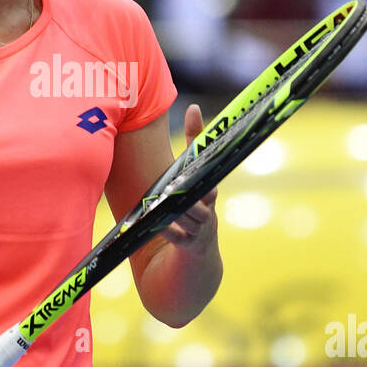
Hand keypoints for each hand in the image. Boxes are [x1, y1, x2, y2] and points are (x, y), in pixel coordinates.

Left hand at [160, 103, 218, 252]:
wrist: (195, 260)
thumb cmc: (193, 206)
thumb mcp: (192, 176)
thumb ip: (195, 143)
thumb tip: (194, 106)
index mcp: (208, 192)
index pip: (209, 175)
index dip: (202, 165)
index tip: (193, 158)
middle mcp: (208, 211)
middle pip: (202, 199)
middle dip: (189, 192)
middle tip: (174, 184)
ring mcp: (200, 230)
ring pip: (189, 218)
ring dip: (176, 211)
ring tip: (162, 203)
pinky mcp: (189, 248)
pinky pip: (179, 238)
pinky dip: (169, 231)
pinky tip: (157, 225)